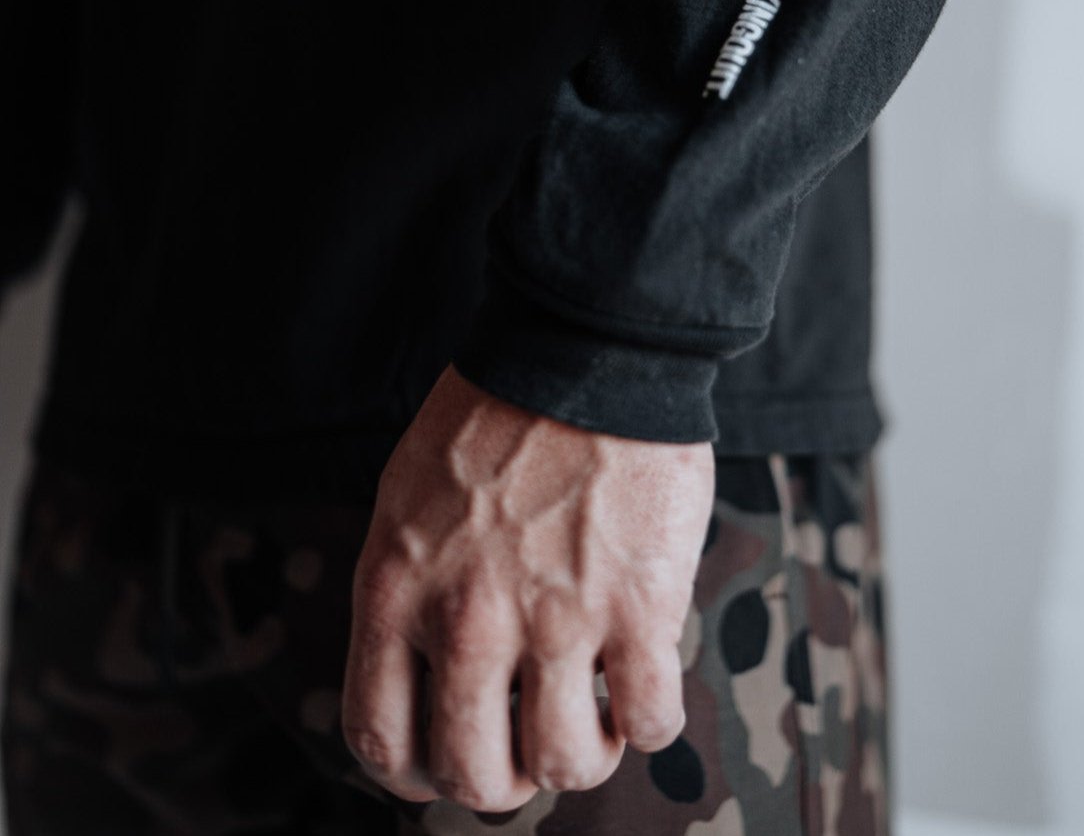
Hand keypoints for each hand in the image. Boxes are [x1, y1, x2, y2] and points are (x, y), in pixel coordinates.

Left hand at [340, 362, 714, 811]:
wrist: (584, 352)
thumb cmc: (496, 412)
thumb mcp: (409, 497)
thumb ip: (407, 584)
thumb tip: (420, 660)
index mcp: (399, 589)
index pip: (380, 737)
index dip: (415, 776)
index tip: (446, 766)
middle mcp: (468, 620)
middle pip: (474, 773)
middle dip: (505, 780)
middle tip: (530, 744)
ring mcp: (556, 618)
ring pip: (567, 764)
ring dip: (585, 756)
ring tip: (598, 715)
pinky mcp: (639, 606)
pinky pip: (654, 719)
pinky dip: (653, 723)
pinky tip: (647, 686)